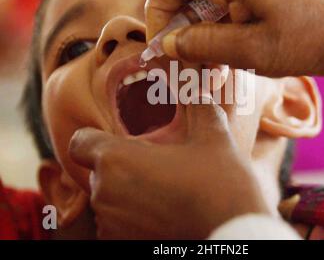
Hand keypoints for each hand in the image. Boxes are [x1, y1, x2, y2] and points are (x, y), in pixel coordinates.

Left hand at [69, 98, 268, 238]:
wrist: (232, 232)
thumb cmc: (219, 184)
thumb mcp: (213, 135)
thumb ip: (199, 105)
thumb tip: (198, 90)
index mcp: (117, 159)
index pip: (81, 142)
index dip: (96, 138)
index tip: (118, 141)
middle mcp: (104, 193)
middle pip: (98, 170)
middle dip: (119, 165)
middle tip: (154, 165)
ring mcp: (111, 223)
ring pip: (107, 197)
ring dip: (125, 191)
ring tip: (161, 190)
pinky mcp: (121, 244)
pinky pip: (116, 222)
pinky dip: (131, 215)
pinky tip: (162, 211)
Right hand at [146, 0, 323, 79]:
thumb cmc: (305, 43)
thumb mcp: (250, 52)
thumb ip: (202, 45)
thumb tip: (165, 44)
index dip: (158, 10)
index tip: (163, 44)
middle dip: (168, 6)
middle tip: (176, 42)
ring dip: (187, 9)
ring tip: (197, 45)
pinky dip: (205, 9)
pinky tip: (215, 36)